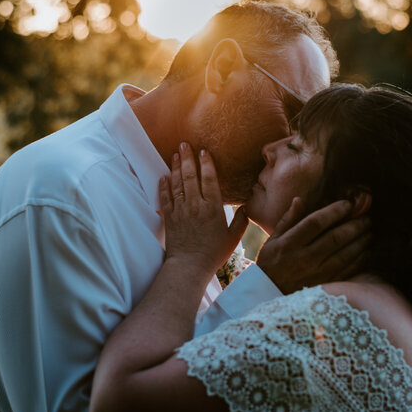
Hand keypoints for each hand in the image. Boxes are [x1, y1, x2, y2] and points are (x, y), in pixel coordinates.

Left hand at [159, 143, 247, 273]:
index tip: (204, 151)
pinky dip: (164, 185)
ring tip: (175, 154)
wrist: (189, 267)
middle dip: (187, 158)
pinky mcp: (169, 217)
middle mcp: (195, 204)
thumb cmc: (213, 254)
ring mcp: (181, 210)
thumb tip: (248, 207)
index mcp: (212, 207)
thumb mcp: (233, 238)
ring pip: (176, 183)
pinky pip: (165, 197)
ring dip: (175, 167)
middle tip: (184, 144)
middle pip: (190, 175)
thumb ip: (241, 221)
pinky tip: (164, 176)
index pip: (209, 178)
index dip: (206, 163)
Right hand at [255, 198, 370, 293]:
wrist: (268, 295)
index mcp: (289, 244)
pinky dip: (360, 260)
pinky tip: (367, 251)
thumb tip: (300, 199)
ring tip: (369, 231)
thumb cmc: (271, 264)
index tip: (347, 204)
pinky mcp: (324, 286)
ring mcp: (315, 274)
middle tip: (366, 216)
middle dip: (354, 225)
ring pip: (344, 255)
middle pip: (335, 238)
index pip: (315, 223)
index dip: (334, 211)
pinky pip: (347, 271)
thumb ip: (287, 220)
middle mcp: (303, 258)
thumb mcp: (272, 240)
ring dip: (360, 241)